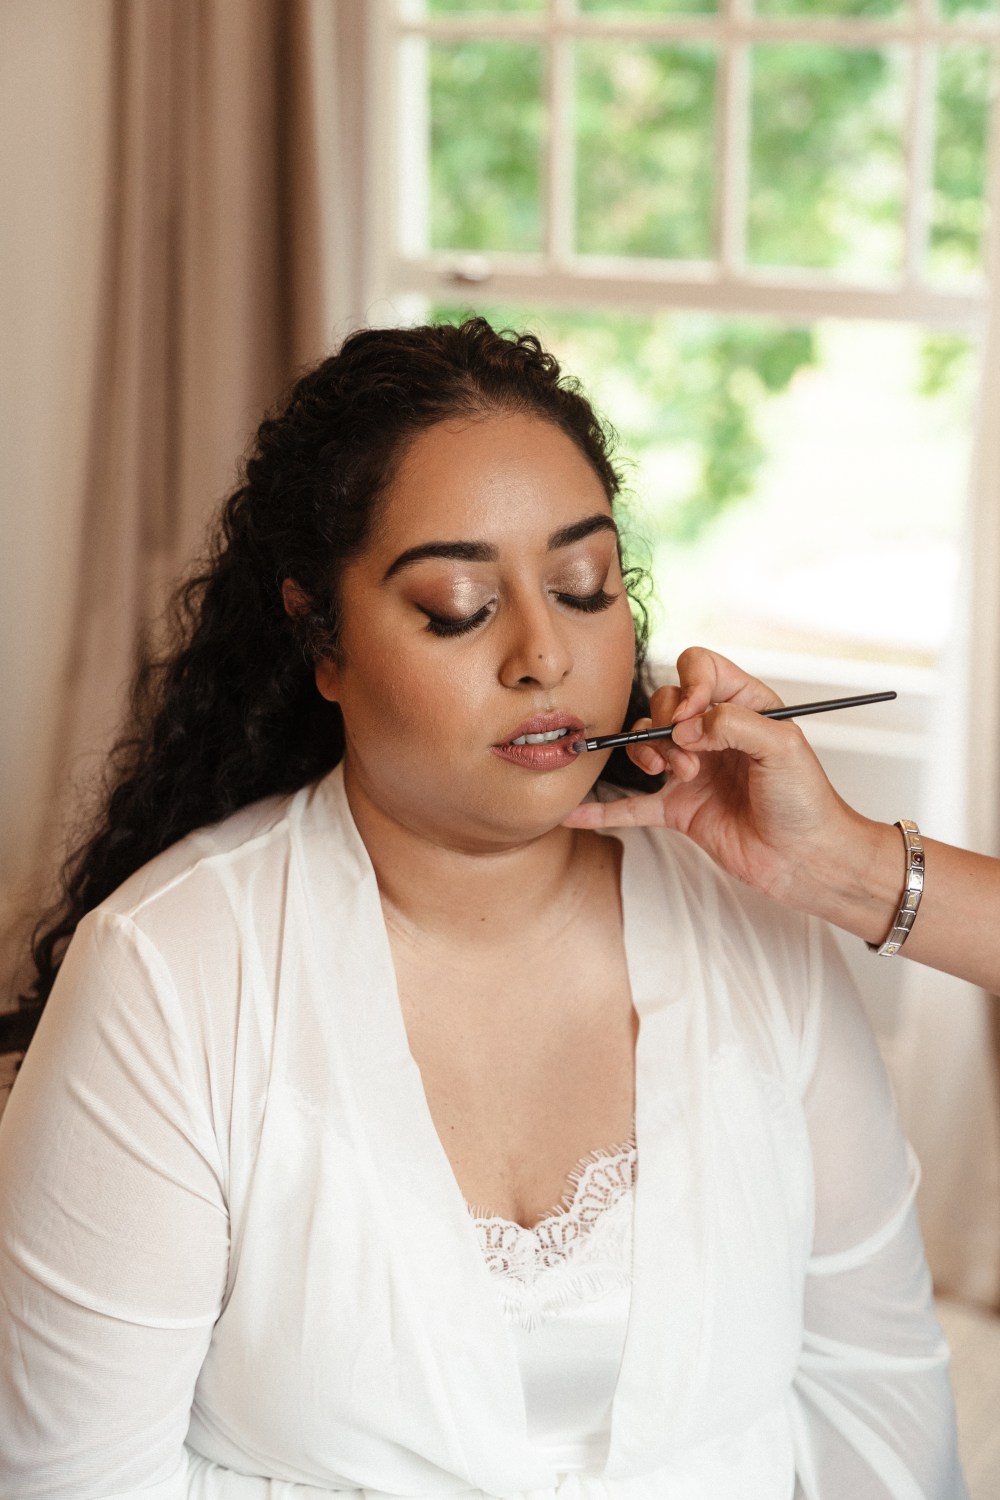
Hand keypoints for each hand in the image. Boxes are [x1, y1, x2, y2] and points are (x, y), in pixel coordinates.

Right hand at [563, 646, 872, 907]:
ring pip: (644, 744)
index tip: (692, 713)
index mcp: (744, 707)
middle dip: (667, 727)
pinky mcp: (679, 808)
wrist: (805, 859)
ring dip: (646, 754)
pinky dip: (603, 811)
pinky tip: (576, 815)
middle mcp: (713, 733)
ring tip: (673, 776)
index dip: (690, 685)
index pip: (702, 670)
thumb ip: (733, 722)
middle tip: (690, 757)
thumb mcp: (782, 747)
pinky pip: (631, 807)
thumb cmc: (807, 802)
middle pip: (664, 705)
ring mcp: (692, 770)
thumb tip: (687, 724)